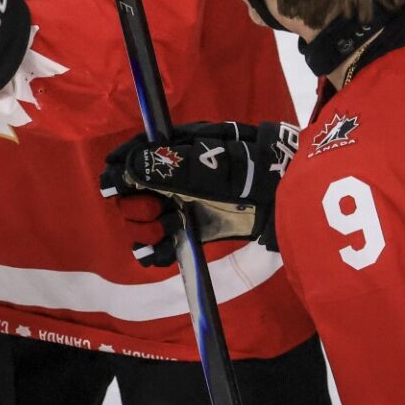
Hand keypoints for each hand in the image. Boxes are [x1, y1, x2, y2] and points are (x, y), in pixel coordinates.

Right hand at [99, 121, 297, 264]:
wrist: (289, 197)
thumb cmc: (252, 169)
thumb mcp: (211, 164)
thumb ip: (169, 168)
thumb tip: (126, 168)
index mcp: (172, 152)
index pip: (130, 159)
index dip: (118, 173)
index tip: (115, 188)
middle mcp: (170, 178)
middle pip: (130, 196)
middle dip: (135, 207)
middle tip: (157, 212)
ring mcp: (180, 205)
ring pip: (141, 222)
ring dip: (145, 231)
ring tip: (168, 230)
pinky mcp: (191, 231)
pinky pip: (161, 245)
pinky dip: (156, 252)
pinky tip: (165, 251)